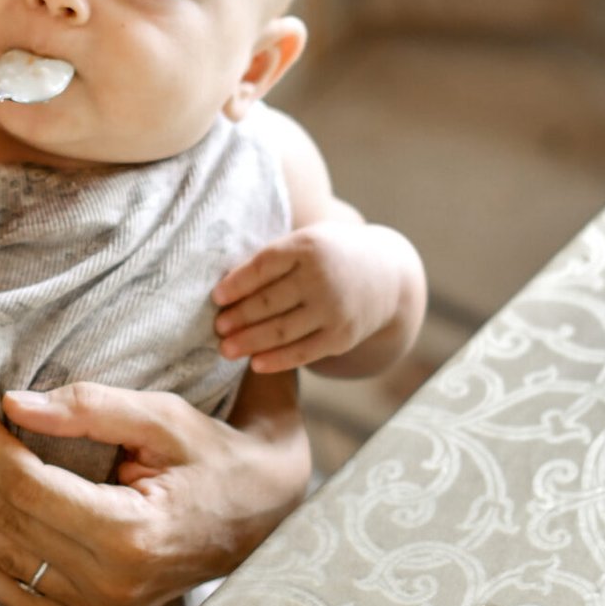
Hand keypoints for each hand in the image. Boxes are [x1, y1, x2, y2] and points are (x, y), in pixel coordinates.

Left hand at [0, 371, 309, 605]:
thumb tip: (15, 404)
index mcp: (133, 534)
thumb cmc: (217, 456)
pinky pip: (26, 598)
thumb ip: (88, 410)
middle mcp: (114, 585)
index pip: (33, 489)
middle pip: (12, 521)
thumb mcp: (163, 418)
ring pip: (10, 558)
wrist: (267, 514)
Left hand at [213, 221, 402, 372]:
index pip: (264, 266)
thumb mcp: (309, 241)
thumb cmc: (331, 256)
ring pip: (281, 331)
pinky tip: (254, 364)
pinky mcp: (341, 336)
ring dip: (249, 342)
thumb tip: (226, 285)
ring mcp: (333, 309)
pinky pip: (302, 352)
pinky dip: (276, 361)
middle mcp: (321, 278)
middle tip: (216, 327)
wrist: (388, 276)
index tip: (216, 297)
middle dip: (238, 317)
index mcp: (308, 246)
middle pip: (269, 301)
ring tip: (225, 349)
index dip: (237, 283)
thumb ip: (275, 258)